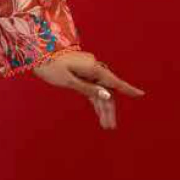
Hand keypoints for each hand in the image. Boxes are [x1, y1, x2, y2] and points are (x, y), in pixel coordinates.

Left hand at [31, 50, 145, 129]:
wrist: (38, 53)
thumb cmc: (50, 66)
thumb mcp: (68, 81)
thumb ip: (88, 88)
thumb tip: (106, 95)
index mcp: (93, 68)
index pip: (114, 82)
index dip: (128, 89)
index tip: (141, 95)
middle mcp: (93, 67)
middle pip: (106, 90)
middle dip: (109, 109)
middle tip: (110, 127)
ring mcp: (88, 69)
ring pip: (100, 90)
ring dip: (102, 107)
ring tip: (106, 125)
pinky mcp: (82, 72)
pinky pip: (92, 87)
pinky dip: (95, 99)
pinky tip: (99, 112)